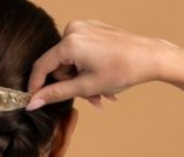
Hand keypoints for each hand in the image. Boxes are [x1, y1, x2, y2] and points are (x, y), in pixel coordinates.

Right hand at [25, 19, 176, 110]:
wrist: (151, 57)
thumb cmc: (123, 70)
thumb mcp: (86, 87)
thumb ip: (56, 94)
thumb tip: (33, 102)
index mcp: (69, 43)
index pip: (42, 66)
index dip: (36, 86)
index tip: (33, 100)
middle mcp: (74, 30)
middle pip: (59, 65)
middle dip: (72, 84)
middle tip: (92, 99)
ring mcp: (84, 27)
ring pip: (71, 61)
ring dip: (83, 79)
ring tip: (102, 93)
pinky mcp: (93, 29)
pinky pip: (81, 52)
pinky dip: (88, 67)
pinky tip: (103, 79)